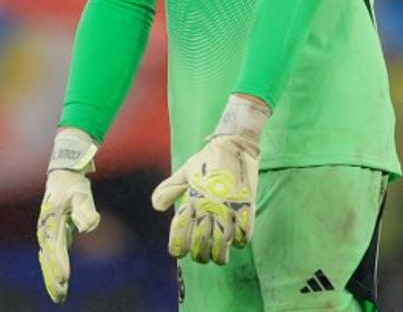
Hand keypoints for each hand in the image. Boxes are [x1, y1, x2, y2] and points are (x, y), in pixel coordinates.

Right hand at [37, 128, 99, 303]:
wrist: (63, 173)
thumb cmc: (74, 184)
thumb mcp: (82, 194)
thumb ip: (85, 210)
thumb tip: (89, 226)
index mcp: (51, 221)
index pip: (55, 247)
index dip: (59, 264)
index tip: (65, 279)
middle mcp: (45, 229)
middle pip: (48, 258)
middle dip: (53, 278)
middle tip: (61, 296)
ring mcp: (46, 231)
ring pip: (48, 259)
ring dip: (52, 277)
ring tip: (59, 295)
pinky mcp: (51, 232)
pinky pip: (50, 255)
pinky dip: (52, 268)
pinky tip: (57, 280)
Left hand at [151, 95, 269, 264]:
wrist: (235, 144)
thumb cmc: (207, 158)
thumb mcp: (185, 171)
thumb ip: (170, 188)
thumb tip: (156, 207)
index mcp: (192, 198)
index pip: (180, 231)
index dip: (177, 247)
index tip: (179, 254)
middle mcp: (208, 205)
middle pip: (200, 242)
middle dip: (199, 255)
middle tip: (201, 257)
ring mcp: (228, 206)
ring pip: (223, 243)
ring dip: (219, 255)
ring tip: (218, 257)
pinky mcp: (246, 205)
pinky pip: (244, 233)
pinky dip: (240, 242)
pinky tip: (236, 241)